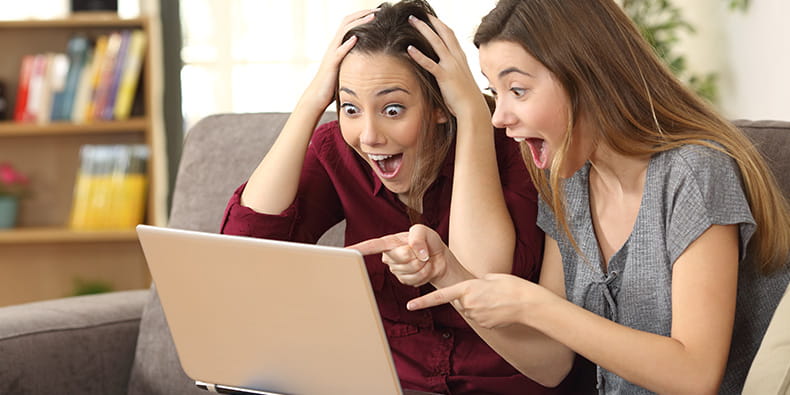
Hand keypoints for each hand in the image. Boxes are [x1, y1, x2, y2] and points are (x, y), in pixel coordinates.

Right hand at [303, 9, 376, 108]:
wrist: (317, 96)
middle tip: (379, 10)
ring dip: (359, 23)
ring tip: (372, 17)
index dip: (363, 15)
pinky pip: (339, 52)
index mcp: (339, 45)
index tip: (378, 12)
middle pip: (347, 22)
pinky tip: (357, 38)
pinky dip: (347, 44)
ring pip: (344, 33)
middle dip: (363, 14)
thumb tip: (373, 57)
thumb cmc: (334, 84)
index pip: (350, 23)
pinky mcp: (331, 65)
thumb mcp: (347, 68)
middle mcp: (334, 46)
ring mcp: (332, 54)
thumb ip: (356, 59)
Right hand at [348, 224, 461, 286]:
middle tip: (421, 251)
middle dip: (415, 254)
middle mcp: (390, 256)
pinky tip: (423, 269)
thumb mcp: (424, 231)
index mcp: (390, 243)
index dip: (359, 249)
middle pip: (401, 257)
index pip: (371, 246)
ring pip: (409, 270)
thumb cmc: (428, 242)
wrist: (439, 258)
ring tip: (423, 260)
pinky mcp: (404, 280)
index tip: (346, 251)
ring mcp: (396, 270)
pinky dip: (424, 274)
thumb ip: (418, 237)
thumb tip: (416, 252)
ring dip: (421, 265)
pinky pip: (414, 280)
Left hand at [406, 14, 487, 117]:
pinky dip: (419, 55)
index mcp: (461, 57)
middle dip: (430, 21)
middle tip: (418, 14)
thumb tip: (446, 70)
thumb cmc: (466, 97)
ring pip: (436, 42)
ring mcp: (451, 66)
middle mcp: (457, 58)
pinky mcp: (445, 76)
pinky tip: (409, 48)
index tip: (430, 17)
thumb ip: (453, 71)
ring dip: (423, 29)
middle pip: (443, 32)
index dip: (440, 24)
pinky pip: (430, 63)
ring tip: (412, 21)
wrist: (472, 108)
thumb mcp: (461, 79)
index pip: (450, 35)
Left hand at [406, 273, 554, 328]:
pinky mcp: (484, 325)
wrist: (528, 305)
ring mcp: (476, 316)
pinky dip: (487, 314)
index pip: (440, 296)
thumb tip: (470, 291)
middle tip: (488, 292)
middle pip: (461, 301)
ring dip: (479, 305)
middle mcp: (468, 304)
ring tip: (496, 300)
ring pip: (471, 310)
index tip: (410, 306)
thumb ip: (475, 283)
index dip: (424, 302)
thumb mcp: (491, 277)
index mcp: (467, 288)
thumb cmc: (512, 286)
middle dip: (469, 297)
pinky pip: (480, 318)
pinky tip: (499, 310)